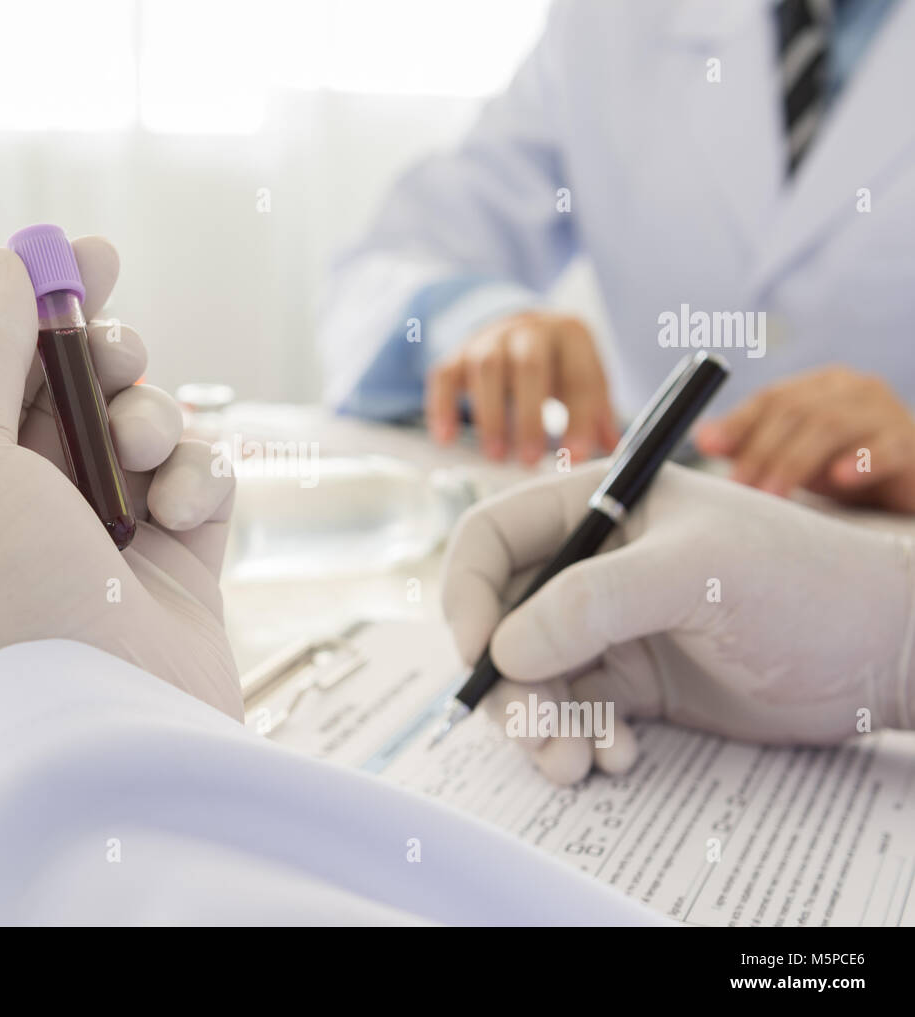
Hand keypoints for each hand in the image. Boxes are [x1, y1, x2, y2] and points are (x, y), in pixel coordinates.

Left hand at [0, 241, 240, 740]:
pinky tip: (183, 510)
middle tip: (118, 353)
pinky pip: (203, 486)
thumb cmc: (0, 605)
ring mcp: (108, 549)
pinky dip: (200, 479)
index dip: (42, 304)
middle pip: (78, 395)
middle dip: (106, 357)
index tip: (92, 250)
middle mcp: (28, 519)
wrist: (94, 749)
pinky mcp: (182, 575)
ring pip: (147, 433)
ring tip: (143, 451)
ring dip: (152, 417)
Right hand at [425, 311, 616, 464]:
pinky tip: (446, 439)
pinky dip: (443, 408)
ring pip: (486, 369)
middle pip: (529, 367)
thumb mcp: (585, 378)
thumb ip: (599, 413)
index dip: (580, 418)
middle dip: (529, 416)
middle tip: (530, 460)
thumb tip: (614, 452)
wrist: (518, 328)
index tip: (576, 457)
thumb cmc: (558, 364)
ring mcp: (488, 338)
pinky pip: (444, 377)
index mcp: (570, 334)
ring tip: (496, 457)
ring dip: (490, 416)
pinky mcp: (457, 354)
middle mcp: (528, 330)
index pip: (579, 376)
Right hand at [440, 463, 914, 784]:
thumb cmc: (804, 584)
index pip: (492, 538)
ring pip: (530, 675)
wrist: (883, 653)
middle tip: (533, 731)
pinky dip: (578, 738)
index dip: (467, 593)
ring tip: (575, 760)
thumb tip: (503, 649)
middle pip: (500, 618)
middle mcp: (592, 563)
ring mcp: (609, 624)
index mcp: (598, 506)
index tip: (476, 654)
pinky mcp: (633, 680)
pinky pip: (572, 711)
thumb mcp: (696, 576)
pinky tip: (618, 755)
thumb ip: (593, 603)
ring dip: (538, 724)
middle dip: (506, 681)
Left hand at [695, 366, 914, 512]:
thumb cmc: (846, 463)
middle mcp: (853, 389)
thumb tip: (702, 436)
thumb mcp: (794, 453)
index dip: (739, 423)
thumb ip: (751, 442)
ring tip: (771, 494)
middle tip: (739, 486)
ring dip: (794, 462)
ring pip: (832, 426)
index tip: (710, 449)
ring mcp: (885, 412)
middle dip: (761, 450)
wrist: (909, 480)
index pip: (772, 398)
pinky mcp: (910, 443)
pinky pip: (885, 448)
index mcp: (821, 385)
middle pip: (796, 411)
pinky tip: (839, 479)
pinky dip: (860, 461)